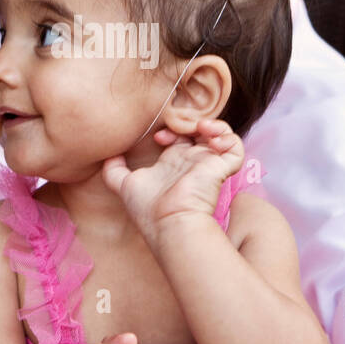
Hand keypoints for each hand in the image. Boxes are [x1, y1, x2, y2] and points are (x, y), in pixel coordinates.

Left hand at [101, 118, 243, 246]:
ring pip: (221, 135)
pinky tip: (210, 138)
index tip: (159, 137)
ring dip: (211, 125)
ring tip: (199, 127)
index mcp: (173, 163)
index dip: (171, 129)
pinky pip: (235, 146)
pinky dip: (226, 136)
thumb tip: (109, 155)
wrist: (169, 222)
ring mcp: (208, 164)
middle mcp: (192, 162)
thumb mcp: (124, 185)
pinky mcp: (221, 168)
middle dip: (191, 121)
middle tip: (178, 127)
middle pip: (200, 132)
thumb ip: (114, 171)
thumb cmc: (147, 209)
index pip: (179, 137)